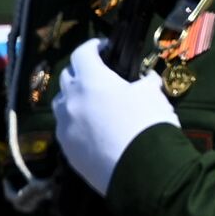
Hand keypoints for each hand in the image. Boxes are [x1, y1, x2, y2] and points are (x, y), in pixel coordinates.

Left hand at [53, 38, 179, 195]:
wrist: (140, 169)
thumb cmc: (147, 122)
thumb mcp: (152, 94)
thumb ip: (144, 83)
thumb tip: (145, 81)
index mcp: (91, 80)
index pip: (82, 53)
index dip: (93, 46)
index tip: (104, 47)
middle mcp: (71, 101)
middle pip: (67, 77)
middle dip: (81, 71)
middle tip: (99, 75)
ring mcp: (65, 127)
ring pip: (61, 104)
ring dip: (74, 98)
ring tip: (93, 103)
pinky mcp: (66, 150)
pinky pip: (66, 128)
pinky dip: (75, 122)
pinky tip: (94, 129)